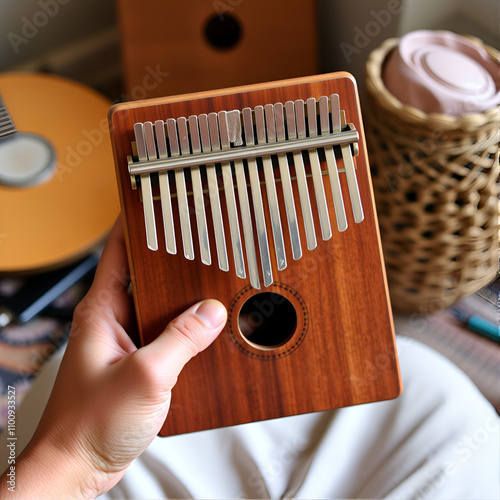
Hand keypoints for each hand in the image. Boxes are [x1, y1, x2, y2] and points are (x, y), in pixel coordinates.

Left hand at [0, 217, 226, 498]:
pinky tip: (204, 332)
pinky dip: (185, 330)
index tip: (158, 205)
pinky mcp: (138, 362)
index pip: (118, 252)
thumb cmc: (88, 425)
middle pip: (144, 276)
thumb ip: (181, 341)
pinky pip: (165, 335)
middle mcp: (112, 322)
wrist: (77, 467)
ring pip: (158, 307)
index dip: (137, 226)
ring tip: (209, 287)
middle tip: (199, 244)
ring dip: (182, 300)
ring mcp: (125, 342)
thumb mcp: (145, 376)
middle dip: (172, 262)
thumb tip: (211, 313)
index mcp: (102, 312)